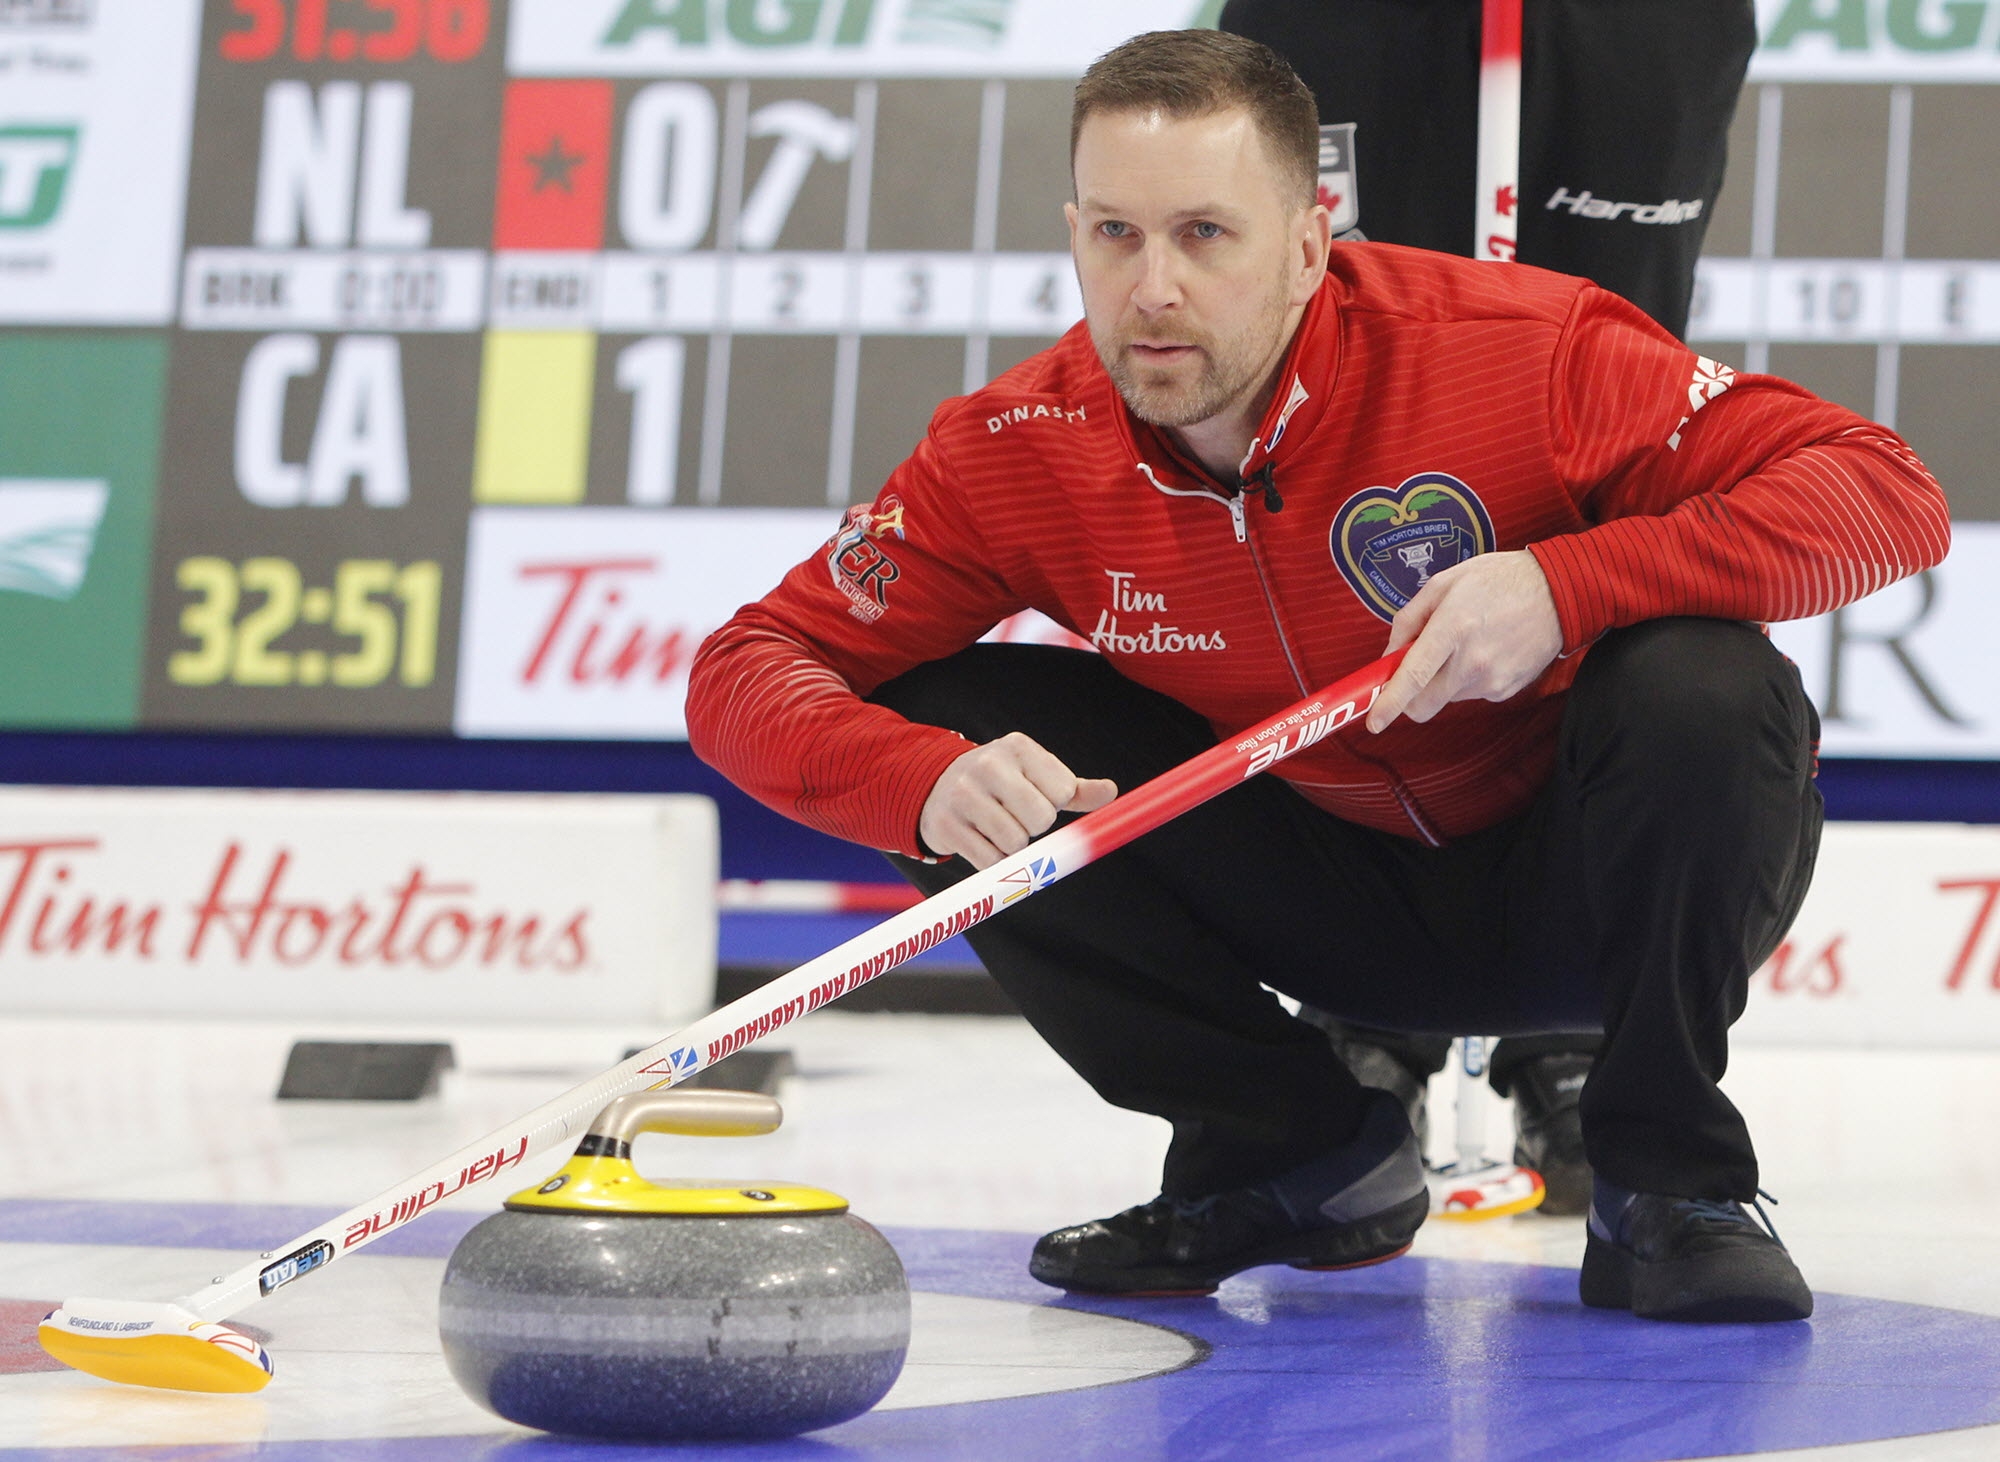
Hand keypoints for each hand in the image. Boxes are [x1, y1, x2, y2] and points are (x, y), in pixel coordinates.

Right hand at [919, 733, 1116, 868]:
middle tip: (1017, 817)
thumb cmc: (1001, 785)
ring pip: (1015, 842)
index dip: (1055, 804)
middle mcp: (988, 764)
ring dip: (1014, 847)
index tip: (1036, 797)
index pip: (1063, 791)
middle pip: (1040, 818)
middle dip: (1035, 827)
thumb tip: (1111, 792)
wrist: (936, 787)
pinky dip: (993, 861)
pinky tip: (982, 841)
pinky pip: (989, 860)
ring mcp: (963, 793)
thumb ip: (1076, 789)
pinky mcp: (946, 824)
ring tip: (998, 828)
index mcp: (1018, 747)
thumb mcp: (1036, 777)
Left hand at [1365, 551, 1562, 732]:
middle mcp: (1473, 660)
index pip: (1413, 677)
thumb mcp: (1445, 583)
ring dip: (1443, 680)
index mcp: (1453, 628)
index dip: (1390, 703)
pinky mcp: (1506, 689)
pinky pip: (1471, 693)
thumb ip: (1408, 619)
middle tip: (1415, 669)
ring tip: (1466, 643)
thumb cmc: (1500, 580)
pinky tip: (1486, 649)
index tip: (1374, 722)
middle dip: (1409, 697)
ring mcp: (1492, 679)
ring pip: (1446, 697)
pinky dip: (1467, 678)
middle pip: (1424, 704)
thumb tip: (1389, 655)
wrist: (1561, 592)